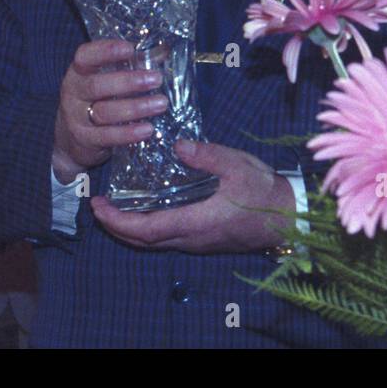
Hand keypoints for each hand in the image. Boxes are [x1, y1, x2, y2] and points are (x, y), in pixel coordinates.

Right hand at [53, 39, 165, 182]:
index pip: (85, 56)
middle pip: (96, 85)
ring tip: (161, 104)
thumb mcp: (108, 78)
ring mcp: (76, 118)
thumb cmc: (98, 99)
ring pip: (104, 112)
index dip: (106, 51)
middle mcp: (73, 93)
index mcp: (79, 72)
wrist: (71, 138)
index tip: (130, 49)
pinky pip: (107, 136)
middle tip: (156, 79)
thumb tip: (163, 51)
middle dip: (128, 82)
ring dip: (135, 108)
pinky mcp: (85, 140)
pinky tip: (148, 129)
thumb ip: (133, 64)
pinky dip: (129, 133)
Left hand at [91, 139, 293, 253]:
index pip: (145, 230)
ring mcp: (197, 242)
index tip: (99, 207)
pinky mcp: (204, 239)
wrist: (288, 217)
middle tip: (98, 207)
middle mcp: (191, 238)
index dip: (117, 221)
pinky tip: (148, 209)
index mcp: (195, 223)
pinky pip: (167, 238)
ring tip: (116, 208)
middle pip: (142, 241)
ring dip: (130, 228)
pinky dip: (148, 227)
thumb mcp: (238, 165)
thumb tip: (177, 145)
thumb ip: (207, 155)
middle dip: (116, 226)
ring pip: (154, 242)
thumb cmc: (264, 192)